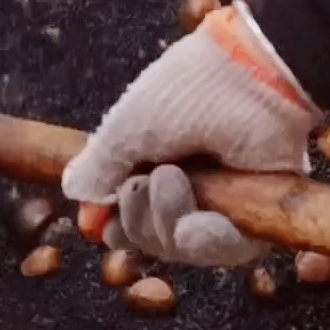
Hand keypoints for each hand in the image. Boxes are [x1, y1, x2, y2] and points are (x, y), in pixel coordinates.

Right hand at [61, 3, 320, 266]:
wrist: (247, 79)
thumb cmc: (185, 93)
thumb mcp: (124, 129)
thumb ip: (97, 167)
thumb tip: (72, 191)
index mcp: (158, 162)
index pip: (128, 214)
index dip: (111, 224)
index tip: (95, 223)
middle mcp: (189, 186)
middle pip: (149, 238)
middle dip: (136, 220)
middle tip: (141, 184)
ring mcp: (223, 202)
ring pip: (182, 248)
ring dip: (166, 221)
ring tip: (174, 179)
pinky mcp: (257, 214)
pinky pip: (225, 251)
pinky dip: (204, 241)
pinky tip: (197, 219)